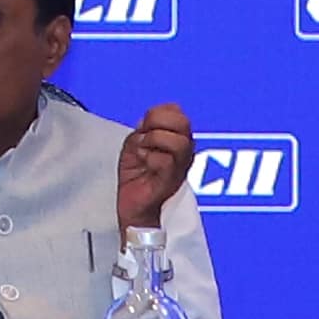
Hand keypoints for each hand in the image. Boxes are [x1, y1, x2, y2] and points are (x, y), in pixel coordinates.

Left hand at [115, 102, 198, 229]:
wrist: (134, 208)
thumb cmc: (137, 179)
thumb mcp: (136, 144)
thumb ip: (144, 129)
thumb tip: (148, 118)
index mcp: (177, 140)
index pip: (177, 111)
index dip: (156, 113)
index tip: (144, 125)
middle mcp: (184, 152)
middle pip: (182, 122)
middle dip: (156, 123)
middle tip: (144, 137)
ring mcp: (180, 167)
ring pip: (177, 141)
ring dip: (154, 141)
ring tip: (144, 152)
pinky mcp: (172, 180)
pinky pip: (165, 160)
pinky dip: (150, 158)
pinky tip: (145, 164)